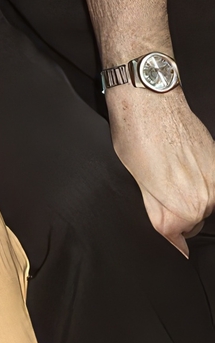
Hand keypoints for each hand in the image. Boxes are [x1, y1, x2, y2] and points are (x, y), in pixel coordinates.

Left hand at [106, 86, 214, 253]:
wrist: (150, 99)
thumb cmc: (135, 134)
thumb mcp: (136, 182)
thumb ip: (157, 216)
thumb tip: (176, 244)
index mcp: (184, 208)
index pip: (175, 235)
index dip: (160, 223)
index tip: (153, 209)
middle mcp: (207, 197)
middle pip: (191, 221)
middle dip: (173, 210)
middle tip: (154, 183)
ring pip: (202, 203)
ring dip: (186, 194)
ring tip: (166, 169)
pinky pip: (210, 184)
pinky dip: (196, 179)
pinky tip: (179, 162)